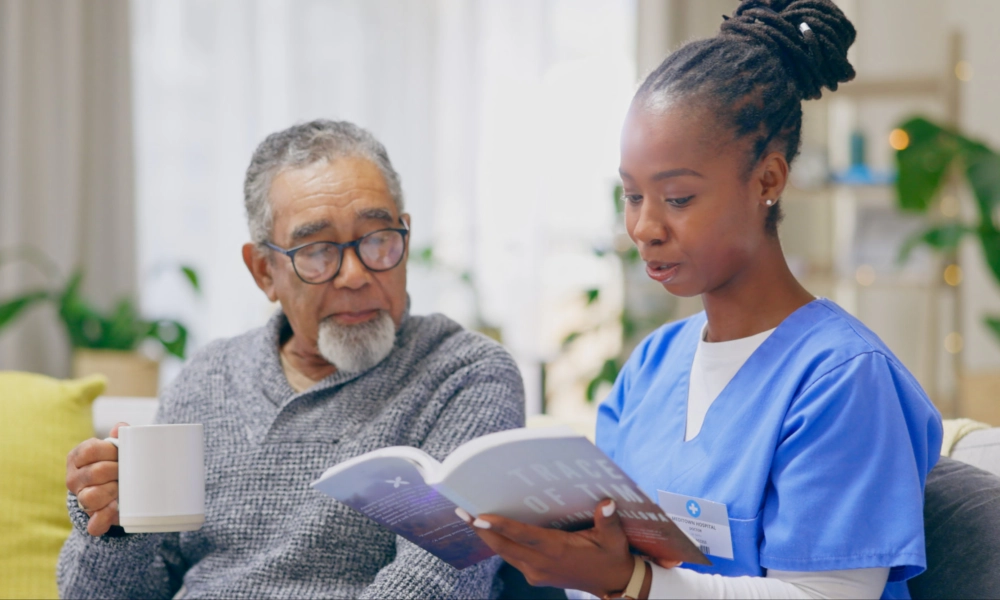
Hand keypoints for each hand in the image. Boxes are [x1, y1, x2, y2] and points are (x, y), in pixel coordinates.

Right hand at [65, 422, 128, 535]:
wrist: (115, 491)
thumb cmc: (114, 463)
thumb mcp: (115, 448)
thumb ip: (118, 437)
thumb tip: (121, 427)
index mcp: (77, 457)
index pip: (90, 451)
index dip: (109, 451)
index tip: (120, 454)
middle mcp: (74, 479)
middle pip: (95, 473)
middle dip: (116, 471)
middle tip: (126, 471)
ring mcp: (80, 500)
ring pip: (91, 497)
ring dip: (112, 491)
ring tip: (122, 488)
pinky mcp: (91, 519)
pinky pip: (94, 523)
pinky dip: (104, 518)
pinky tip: (114, 509)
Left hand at [457, 499, 634, 597]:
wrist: (614, 585)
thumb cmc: (612, 556)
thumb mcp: (614, 538)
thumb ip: (608, 521)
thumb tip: (607, 503)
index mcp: (557, 551)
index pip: (523, 536)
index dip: (500, 526)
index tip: (479, 517)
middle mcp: (541, 564)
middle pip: (503, 546)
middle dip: (481, 529)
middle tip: (461, 510)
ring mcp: (536, 572)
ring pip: (505, 553)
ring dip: (487, 536)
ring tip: (469, 517)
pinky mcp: (535, 575)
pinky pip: (512, 557)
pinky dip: (500, 543)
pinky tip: (492, 530)